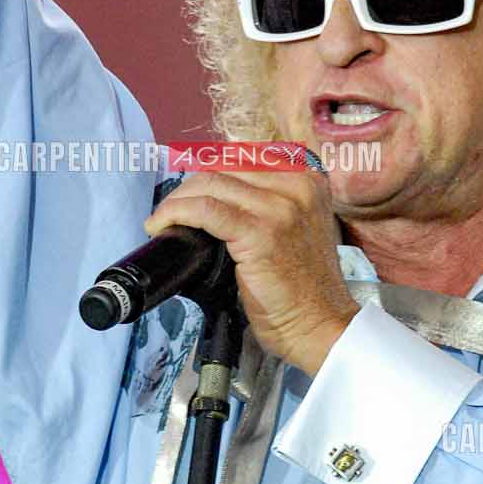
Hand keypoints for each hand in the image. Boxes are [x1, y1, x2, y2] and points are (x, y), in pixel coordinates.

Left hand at [145, 167, 358, 376]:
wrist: (321, 325)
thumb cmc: (305, 289)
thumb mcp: (297, 229)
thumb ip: (269, 204)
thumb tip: (216, 196)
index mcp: (306, 180)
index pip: (242, 158)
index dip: (207, 174)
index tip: (188, 195)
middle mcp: (297, 186)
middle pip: (223, 167)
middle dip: (188, 187)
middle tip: (170, 212)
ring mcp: (279, 208)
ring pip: (209, 184)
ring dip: (175, 201)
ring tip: (161, 221)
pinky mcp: (260, 233)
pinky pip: (204, 210)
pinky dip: (175, 213)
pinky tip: (161, 226)